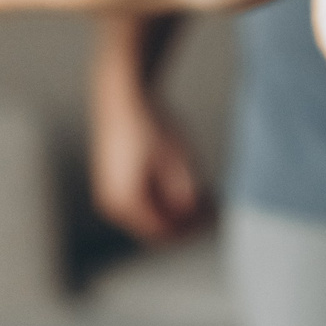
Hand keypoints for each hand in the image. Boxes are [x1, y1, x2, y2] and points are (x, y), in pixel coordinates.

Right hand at [93, 85, 212, 243]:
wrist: (125, 94)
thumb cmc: (151, 123)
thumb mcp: (176, 157)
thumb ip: (184, 192)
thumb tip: (193, 214)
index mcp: (126, 201)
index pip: (165, 232)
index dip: (193, 228)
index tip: (216, 213)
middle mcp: (112, 205)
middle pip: (156, 228)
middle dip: (186, 221)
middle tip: (212, 204)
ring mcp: (109, 195)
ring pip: (150, 216)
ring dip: (176, 210)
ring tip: (203, 192)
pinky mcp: (113, 184)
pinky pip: (142, 203)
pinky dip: (163, 199)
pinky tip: (183, 183)